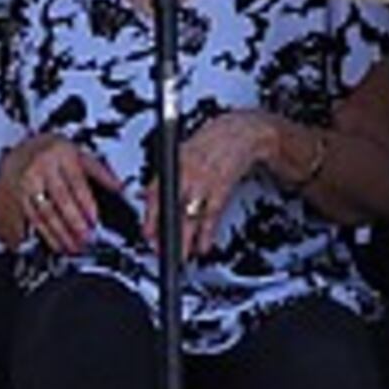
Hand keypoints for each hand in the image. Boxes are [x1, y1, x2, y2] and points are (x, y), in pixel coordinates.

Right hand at [0, 136, 127, 255]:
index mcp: (62, 154)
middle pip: (60, 199)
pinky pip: (32, 218)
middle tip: (86, 239)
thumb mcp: (79, 153)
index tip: (94, 220)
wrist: (23, 148)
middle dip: (74, 222)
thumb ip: (99, 171)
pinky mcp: (19, 197)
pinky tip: (56, 244)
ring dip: (60, 233)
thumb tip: (119, 188)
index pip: (76, 182)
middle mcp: (42, 167)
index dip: (86, 203)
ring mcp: (28, 182)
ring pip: (44, 212)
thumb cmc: (55, 152)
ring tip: (73, 247)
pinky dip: (45, 234)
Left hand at [147, 109, 286, 259]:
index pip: (156, 191)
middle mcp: (188, 171)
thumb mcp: (182, 151)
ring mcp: (205, 180)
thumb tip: (146, 196)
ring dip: (186, 237)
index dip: (151, 215)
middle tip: (160, 249)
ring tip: (182, 256)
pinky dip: (207, 232)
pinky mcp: (223, 187)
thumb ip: (165, 177)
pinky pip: (212, 213)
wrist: (243, 132)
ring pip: (191, 213)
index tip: (147, 233)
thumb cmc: (212, 141)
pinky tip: (203, 246)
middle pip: (172, 206)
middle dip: (166, 230)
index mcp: (174, 162)